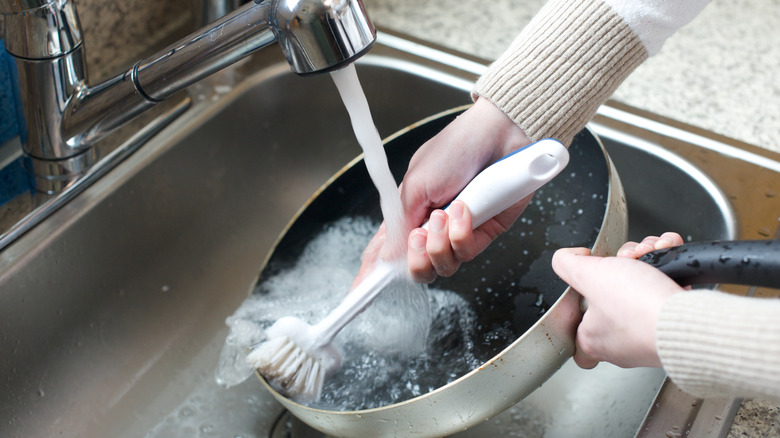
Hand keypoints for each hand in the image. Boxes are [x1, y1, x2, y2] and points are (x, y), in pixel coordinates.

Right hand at [353, 97, 531, 286]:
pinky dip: (463, 233)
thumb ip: (400, 223)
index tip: (359, 294)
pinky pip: (468, 252)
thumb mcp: (415, 184)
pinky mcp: (485, 233)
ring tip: (444, 214)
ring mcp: (459, 233)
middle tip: (420, 237)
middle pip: (418, 269)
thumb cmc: (456, 148)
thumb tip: (388, 255)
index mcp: (409, 213)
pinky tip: (464, 209)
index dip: (372, 274)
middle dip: (417, 260)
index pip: (386, 251)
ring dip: (441, 242)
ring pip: (444, 266)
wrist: (498, 136)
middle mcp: (433, 228)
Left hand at [551, 232, 685, 368]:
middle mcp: (620, 343)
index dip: (578, 311)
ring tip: (650, 252)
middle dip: (621, 268)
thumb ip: (567, 264)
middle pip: (611, 299)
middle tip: (627, 260)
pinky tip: (667, 253)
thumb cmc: (638, 308)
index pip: (576, 335)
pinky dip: (670, 268)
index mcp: (592, 338)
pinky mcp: (674, 325)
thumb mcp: (588, 274)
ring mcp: (648, 335)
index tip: (586, 292)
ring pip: (641, 290)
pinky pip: (667, 290)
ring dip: (647, 261)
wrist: (688, 320)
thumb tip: (568, 257)